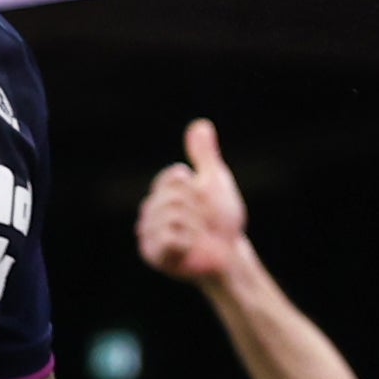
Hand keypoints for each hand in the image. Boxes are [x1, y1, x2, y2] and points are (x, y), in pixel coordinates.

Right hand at [133, 119, 250, 284]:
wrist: (230, 254)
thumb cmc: (222, 220)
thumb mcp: (214, 182)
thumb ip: (204, 155)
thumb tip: (201, 124)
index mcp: (161, 191)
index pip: (174, 176)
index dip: (195, 188)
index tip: (202, 200)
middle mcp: (149, 210)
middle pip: (174, 197)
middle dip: (198, 209)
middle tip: (203, 222)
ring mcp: (148, 232)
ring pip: (173, 217)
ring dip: (196, 227)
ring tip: (198, 236)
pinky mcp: (153, 254)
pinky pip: (169, 237)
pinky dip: (188, 242)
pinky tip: (191, 249)